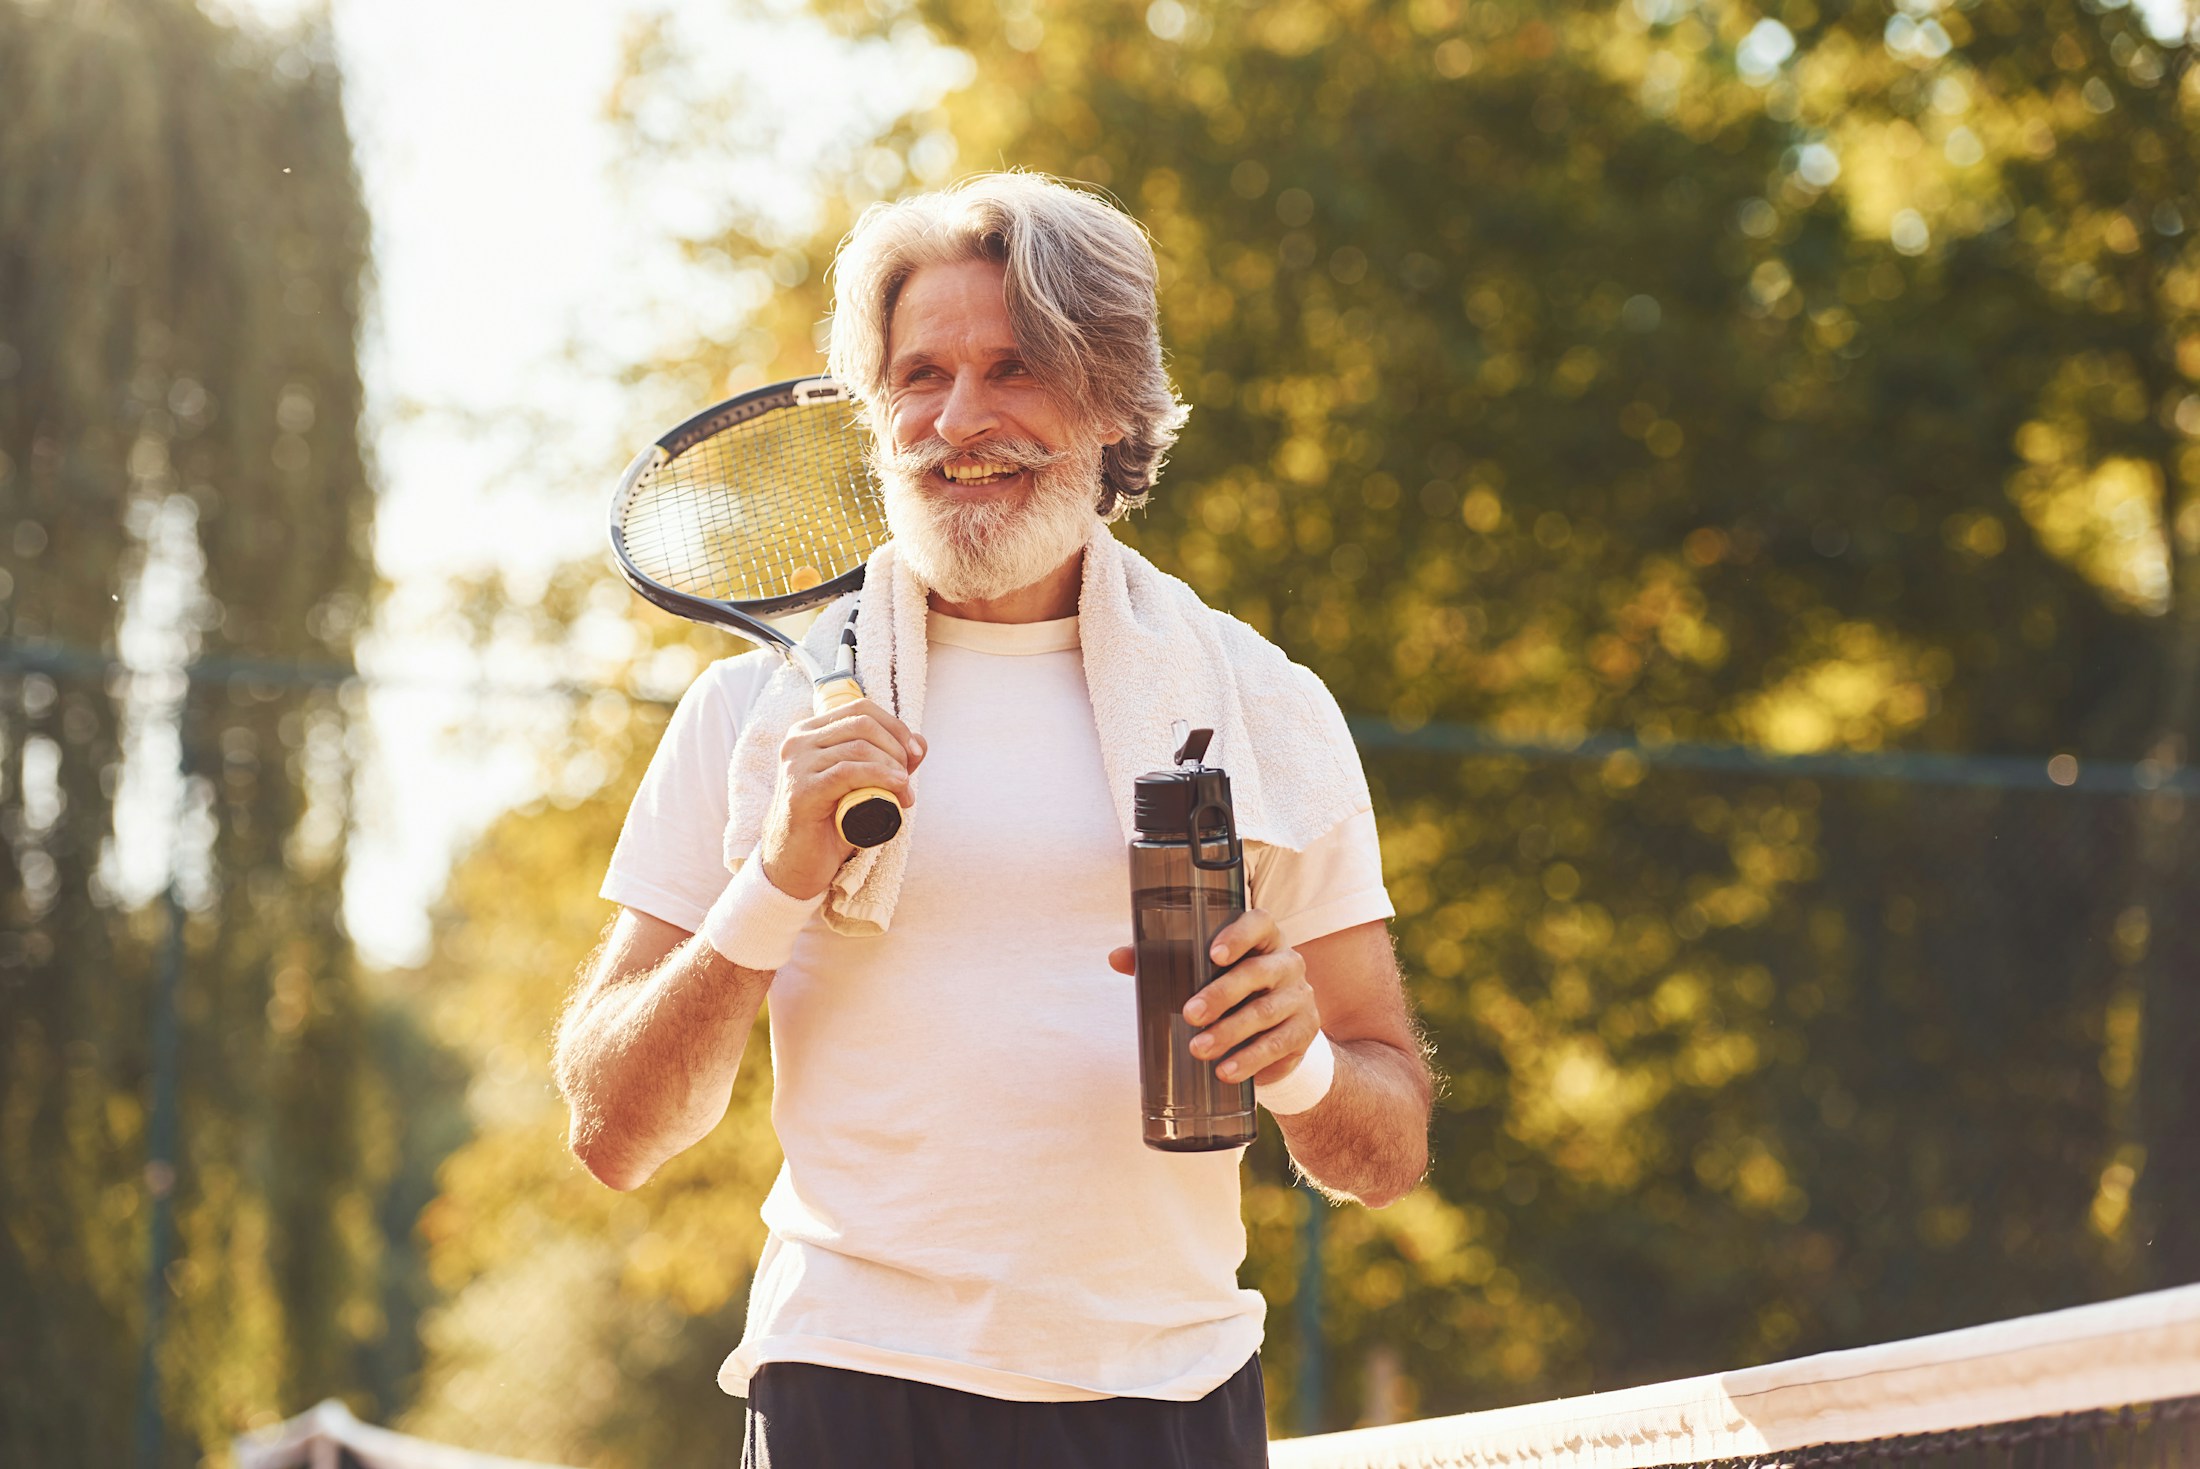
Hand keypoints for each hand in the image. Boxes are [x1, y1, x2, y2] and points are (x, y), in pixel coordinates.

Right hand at [759, 698, 924, 899]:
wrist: (797, 864)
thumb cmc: (829, 824)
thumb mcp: (862, 787)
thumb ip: (889, 762)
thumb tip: (920, 742)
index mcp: (809, 732)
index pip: (860, 709)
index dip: (894, 726)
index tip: (914, 754)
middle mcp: (798, 742)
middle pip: (862, 724)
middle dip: (896, 749)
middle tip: (908, 781)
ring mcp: (796, 764)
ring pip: (859, 747)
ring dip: (892, 769)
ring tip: (904, 795)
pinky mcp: (801, 790)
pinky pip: (847, 772)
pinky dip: (879, 776)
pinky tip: (896, 787)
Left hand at [1106, 907, 1321, 1085]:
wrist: (1276, 1034)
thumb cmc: (1231, 991)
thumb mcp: (1202, 973)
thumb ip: (1162, 960)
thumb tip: (1117, 957)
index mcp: (1263, 938)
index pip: (1259, 922)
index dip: (1239, 935)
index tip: (1213, 954)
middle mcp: (1287, 962)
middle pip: (1258, 973)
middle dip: (1221, 995)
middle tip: (1189, 1015)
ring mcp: (1299, 996)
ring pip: (1267, 1011)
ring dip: (1230, 1032)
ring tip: (1198, 1049)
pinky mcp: (1304, 1030)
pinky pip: (1279, 1044)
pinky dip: (1250, 1059)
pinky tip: (1226, 1071)